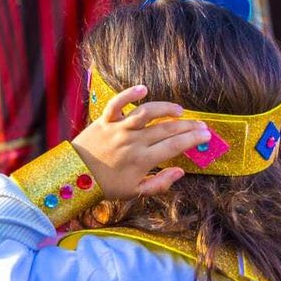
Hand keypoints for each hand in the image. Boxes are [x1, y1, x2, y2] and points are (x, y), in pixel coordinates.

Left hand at [70, 84, 208, 200]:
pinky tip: (144, 89)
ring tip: (179, 110)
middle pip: (166, 129)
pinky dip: (129, 94)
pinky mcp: (104, 120)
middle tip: (201, 125)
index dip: (193, 139)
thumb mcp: (135, 192)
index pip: (174, 146)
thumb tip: (180, 171)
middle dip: (188, 126)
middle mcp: (133, 141)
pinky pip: (117, 103)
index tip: (206, 135)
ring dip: (165, 108)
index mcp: (142, 160)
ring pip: (147, 112)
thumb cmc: (106, 185)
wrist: (74, 176)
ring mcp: (118, 128)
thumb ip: (160, 183)